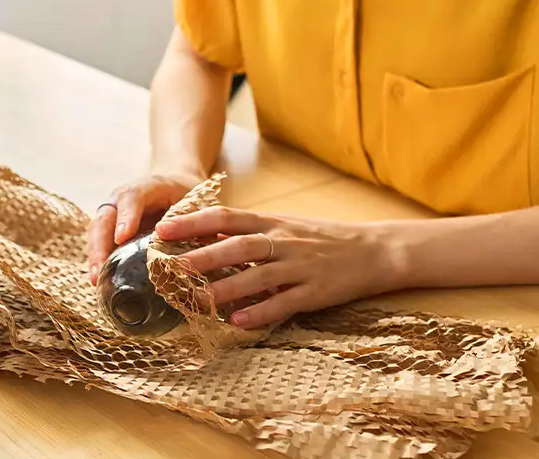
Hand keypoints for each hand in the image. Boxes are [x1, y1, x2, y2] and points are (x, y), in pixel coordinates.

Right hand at [86, 172, 202, 284]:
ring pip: (97, 233)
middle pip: (104, 219)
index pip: (132, 198)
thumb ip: (191, 219)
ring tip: (95, 281)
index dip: (126, 217)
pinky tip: (100, 283)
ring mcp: (113, 215)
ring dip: (95, 257)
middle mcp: (121, 200)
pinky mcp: (111, 231)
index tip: (122, 237)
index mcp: (145, 187)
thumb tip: (198, 246)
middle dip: (100, 245)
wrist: (175, 186)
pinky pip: (100, 245)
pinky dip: (99, 262)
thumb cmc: (185, 195)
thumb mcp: (193, 201)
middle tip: (100, 270)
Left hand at [154, 207, 403, 328]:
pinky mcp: (316, 292)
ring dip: (226, 288)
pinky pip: (284, 303)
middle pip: (240, 245)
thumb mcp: (286, 226)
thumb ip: (251, 231)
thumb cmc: (323, 238)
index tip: (164, 228)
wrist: (375, 250)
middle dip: (204, 256)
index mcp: (274, 222)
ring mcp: (301, 267)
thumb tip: (206, 234)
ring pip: (259, 275)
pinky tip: (237, 321)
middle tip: (173, 267)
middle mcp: (285, 241)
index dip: (194, 222)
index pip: (227, 217)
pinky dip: (260, 311)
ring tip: (197, 300)